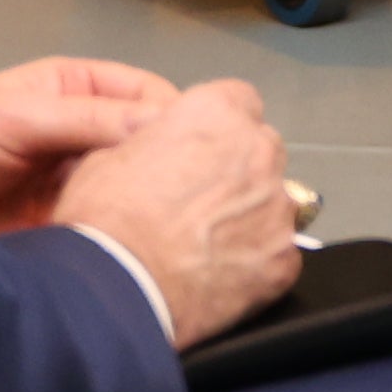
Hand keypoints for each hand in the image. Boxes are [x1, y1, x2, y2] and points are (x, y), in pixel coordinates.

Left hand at [0, 55, 179, 231]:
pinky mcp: (63, 223)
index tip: (198, 142)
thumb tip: (152, 119)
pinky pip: (105, 226)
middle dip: (167, 162)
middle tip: (190, 186)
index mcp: (76, 90)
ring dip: (145, 202)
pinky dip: (120, 234)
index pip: (146, 95)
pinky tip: (130, 242)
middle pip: (145, 144)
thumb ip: (84, 117)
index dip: (175, 116)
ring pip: (130, 187)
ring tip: (165, 218)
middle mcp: (81, 134)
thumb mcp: (15, 117)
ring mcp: (73, 180)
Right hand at [54, 79, 308, 346]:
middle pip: (261, 150)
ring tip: (205, 246)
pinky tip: (219, 277)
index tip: (200, 148)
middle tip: (199, 202)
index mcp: (217, 115)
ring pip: (274, 202)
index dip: (217, 127)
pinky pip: (278, 253)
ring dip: (248, 216)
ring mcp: (277, 206)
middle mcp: (258, 151)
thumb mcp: (108, 156)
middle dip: (238, 169)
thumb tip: (159, 150)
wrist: (118, 291)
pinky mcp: (284, 258)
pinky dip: (256, 263)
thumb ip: (153, 142)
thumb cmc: (107, 222)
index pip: (239, 100)